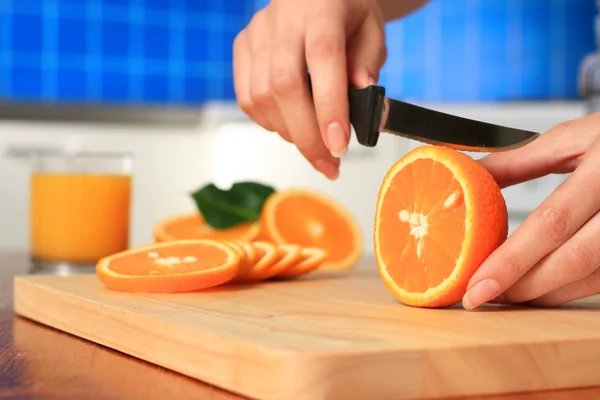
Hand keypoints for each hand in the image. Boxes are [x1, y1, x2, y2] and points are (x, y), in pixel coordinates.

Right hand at [232, 0, 386, 179]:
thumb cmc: (346, 10)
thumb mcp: (371, 29)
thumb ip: (368, 63)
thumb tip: (361, 100)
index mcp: (321, 7)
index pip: (323, 58)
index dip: (329, 107)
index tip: (339, 146)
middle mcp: (282, 18)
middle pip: (284, 86)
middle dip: (306, 136)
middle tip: (329, 164)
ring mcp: (257, 33)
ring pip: (261, 97)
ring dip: (289, 133)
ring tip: (314, 146)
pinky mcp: (242, 46)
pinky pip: (247, 98)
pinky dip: (269, 123)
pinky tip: (291, 126)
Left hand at [462, 112, 599, 309]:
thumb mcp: (570, 138)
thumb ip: (516, 161)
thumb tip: (465, 179)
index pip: (551, 224)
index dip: (510, 261)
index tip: (474, 284)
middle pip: (572, 260)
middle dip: (521, 286)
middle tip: (482, 295)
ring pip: (592, 278)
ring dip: (544, 293)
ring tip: (505, 293)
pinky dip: (568, 288)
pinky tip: (541, 287)